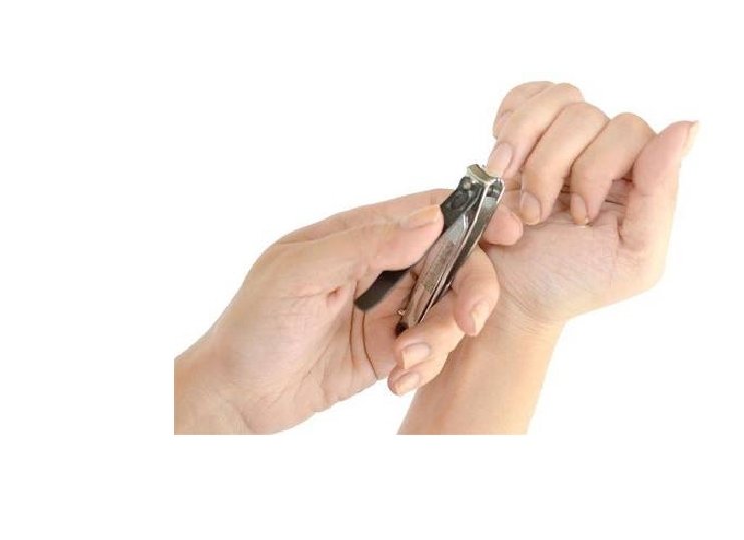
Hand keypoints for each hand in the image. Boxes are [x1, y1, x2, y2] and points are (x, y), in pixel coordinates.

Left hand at [174, 191, 521, 433]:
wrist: (236, 395)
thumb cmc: (254, 324)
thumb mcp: (301, 272)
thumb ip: (366, 243)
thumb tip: (430, 219)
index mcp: (357, 235)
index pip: (425, 212)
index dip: (471, 216)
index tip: (507, 231)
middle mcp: (379, 268)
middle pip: (452, 261)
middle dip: (472, 288)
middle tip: (471, 319)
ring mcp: (387, 309)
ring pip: (447, 309)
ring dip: (440, 338)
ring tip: (404, 364)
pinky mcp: (390, 350)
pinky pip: (431, 351)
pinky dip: (425, 367)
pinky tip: (396, 382)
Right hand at [483, 81, 696, 324]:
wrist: (507, 295)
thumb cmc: (570, 283)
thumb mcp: (633, 258)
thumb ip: (662, 194)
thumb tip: (689, 126)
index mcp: (638, 178)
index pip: (631, 132)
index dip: (597, 168)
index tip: (579, 215)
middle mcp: (604, 151)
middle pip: (585, 115)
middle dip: (551, 168)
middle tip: (535, 216)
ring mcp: (563, 140)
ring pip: (555, 101)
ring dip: (523, 148)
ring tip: (509, 188)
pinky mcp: (524, 136)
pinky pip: (524, 96)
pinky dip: (510, 125)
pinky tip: (502, 164)